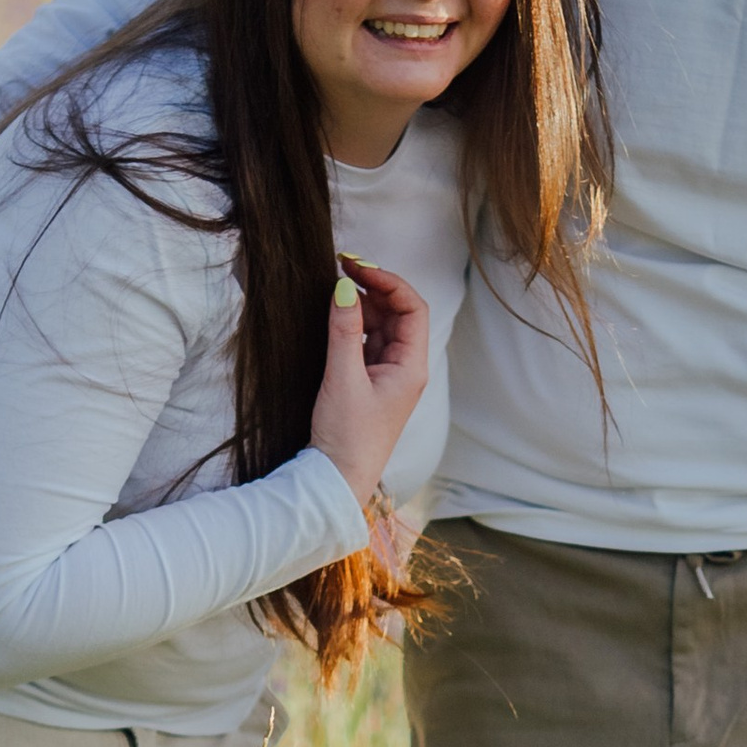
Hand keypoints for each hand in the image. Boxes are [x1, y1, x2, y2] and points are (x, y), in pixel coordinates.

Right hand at [309, 261, 430, 508]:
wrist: (335, 480)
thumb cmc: (346, 437)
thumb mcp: (342, 378)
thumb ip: (344, 330)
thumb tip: (343, 287)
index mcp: (412, 367)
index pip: (413, 308)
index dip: (388, 282)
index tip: (356, 266)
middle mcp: (406, 369)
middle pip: (398, 313)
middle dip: (374, 288)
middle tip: (342, 267)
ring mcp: (388, 376)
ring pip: (381, 326)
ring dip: (361, 304)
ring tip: (333, 288)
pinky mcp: (369, 383)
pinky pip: (366, 342)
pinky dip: (353, 324)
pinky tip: (334, 315)